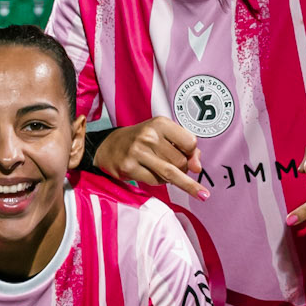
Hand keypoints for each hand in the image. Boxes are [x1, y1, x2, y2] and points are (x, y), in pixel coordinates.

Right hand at [94, 118, 209, 201]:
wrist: (109, 146)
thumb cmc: (142, 141)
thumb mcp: (164, 135)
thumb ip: (186, 148)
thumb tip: (197, 169)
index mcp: (160, 123)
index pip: (190, 143)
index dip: (192, 153)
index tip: (187, 156)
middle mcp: (149, 135)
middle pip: (181, 162)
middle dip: (182, 169)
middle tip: (171, 165)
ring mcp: (138, 152)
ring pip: (170, 174)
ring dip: (172, 178)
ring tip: (164, 173)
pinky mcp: (129, 167)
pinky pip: (155, 181)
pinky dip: (159, 182)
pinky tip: (150, 174)